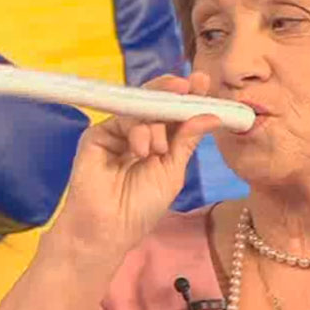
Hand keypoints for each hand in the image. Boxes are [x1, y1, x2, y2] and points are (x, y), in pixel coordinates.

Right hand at [43, 72, 220, 259]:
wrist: (109, 228)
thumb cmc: (141, 207)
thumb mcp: (172, 172)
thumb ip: (186, 141)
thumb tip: (211, 115)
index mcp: (161, 143)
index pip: (175, 114)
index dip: (189, 98)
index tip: (204, 82)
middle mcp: (140, 134)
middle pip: (157, 103)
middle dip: (174, 91)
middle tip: (190, 85)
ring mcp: (118, 133)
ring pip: (142, 110)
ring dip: (156, 125)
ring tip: (156, 151)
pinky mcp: (98, 134)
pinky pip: (122, 118)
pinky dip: (137, 130)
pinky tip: (141, 150)